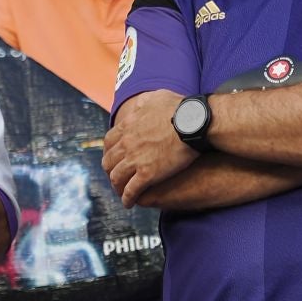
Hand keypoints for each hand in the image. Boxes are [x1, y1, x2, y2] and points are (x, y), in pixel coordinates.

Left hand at [104, 91, 198, 205]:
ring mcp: (135, 160)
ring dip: (116, 186)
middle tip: (115, 175)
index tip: (113, 156)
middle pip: (109, 161)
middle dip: (110, 170)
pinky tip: (129, 203)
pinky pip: (131, 190)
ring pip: (116, 177)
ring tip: (120, 192)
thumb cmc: (179, 108)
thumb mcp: (156, 97)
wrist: (193, 122)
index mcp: (128, 126)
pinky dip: (127, 198)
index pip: (108, 141)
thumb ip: (143, 102)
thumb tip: (138, 104)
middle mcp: (127, 144)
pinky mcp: (147, 174)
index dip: (109, 151)